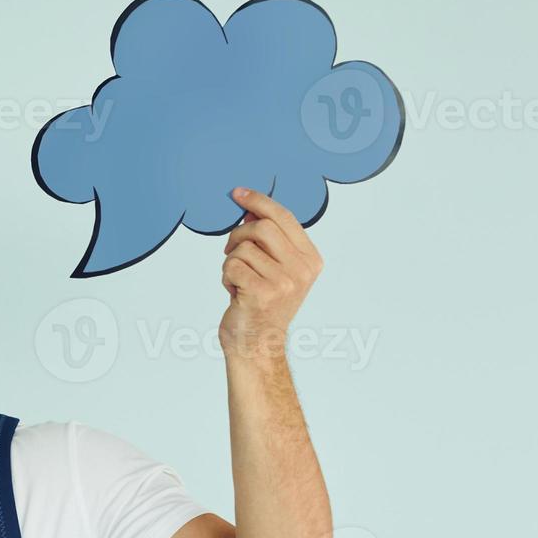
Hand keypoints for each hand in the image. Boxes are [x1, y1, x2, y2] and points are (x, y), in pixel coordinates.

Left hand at [219, 187, 323, 360]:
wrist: (257, 345)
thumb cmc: (262, 305)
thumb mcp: (274, 269)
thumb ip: (268, 241)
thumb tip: (250, 211)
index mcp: (311, 260)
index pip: (285, 217)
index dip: (259, 201)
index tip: (238, 193)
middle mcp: (302, 270)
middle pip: (262, 228)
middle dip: (238, 235)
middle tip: (230, 250)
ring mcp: (284, 282)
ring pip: (243, 248)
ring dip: (231, 262)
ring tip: (239, 281)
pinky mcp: (262, 293)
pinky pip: (231, 266)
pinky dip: (226, 277)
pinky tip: (235, 292)